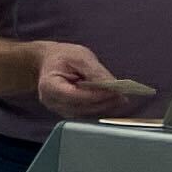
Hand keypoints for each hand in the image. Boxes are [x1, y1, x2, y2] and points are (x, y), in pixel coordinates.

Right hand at [35, 42, 152, 120]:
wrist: (50, 62)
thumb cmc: (63, 57)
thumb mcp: (80, 57)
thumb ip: (95, 72)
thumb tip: (113, 85)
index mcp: (49, 86)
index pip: (73, 96)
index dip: (95, 95)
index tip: (114, 91)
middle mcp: (51, 101)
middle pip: (80, 108)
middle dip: (103, 103)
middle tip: (122, 96)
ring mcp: (58, 109)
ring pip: (84, 114)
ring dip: (103, 108)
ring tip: (119, 99)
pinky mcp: (66, 112)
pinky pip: (85, 114)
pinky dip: (99, 109)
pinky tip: (111, 102)